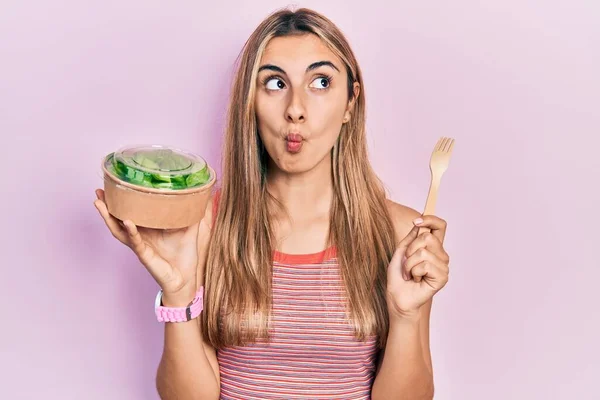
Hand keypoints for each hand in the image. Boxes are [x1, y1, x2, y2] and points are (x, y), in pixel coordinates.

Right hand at [93, 189, 210, 298]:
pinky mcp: (145, 255)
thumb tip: (201, 193)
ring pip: (119, 230)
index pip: (131, 212)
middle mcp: (140, 236)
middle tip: (98, 191)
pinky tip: (127, 222)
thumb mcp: (189, 228)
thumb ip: (192, 212)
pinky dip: (131, 231)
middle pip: (118, 219)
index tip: (114, 185)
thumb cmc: (185, 254)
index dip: (121, 201)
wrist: (186, 278)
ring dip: (108, 217)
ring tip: (100, 203)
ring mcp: (140, 245)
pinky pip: (135, 242)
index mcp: (148, 228)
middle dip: (106, 206)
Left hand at [386, 215, 449, 319]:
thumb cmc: (399, 277)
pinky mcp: (443, 277)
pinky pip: (425, 265)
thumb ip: (411, 237)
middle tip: (408, 262)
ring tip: (410, 274)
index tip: (416, 221)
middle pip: (428, 237)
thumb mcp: (401, 252)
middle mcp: (441, 255)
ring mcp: (443, 266)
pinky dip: (414, 272)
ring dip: (410, 264)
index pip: (440, 226)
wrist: (398, 297)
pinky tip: (416, 280)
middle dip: (411, 249)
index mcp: (433, 247)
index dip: (430, 219)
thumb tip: (420, 223)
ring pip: (423, 252)